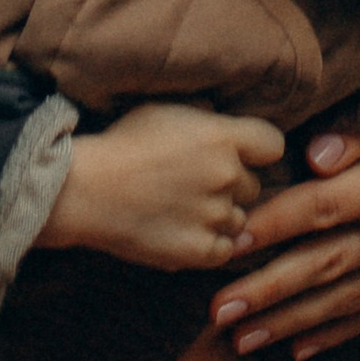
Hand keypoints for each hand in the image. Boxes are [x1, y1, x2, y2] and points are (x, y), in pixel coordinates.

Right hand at [39, 103, 286, 272]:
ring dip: (221, 215)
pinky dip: (211, 242)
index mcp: (222, 137)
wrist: (86, 190)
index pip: (273, 144)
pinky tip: (185, 230)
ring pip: (239, 218)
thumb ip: (205, 116)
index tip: (241, 154)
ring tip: (185, 209)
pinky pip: (225, 249)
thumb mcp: (166, 109)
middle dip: (232, 184)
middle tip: (198, 184)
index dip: (257, 149)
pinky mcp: (200, 251)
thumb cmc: (122, 144)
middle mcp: (226, 176)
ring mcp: (214, 217)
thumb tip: (224, 121)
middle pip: (253, 185)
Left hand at [207, 139, 359, 360]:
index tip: (230, 241)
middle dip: (271, 289)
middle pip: (331, 261)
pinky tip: (297, 352)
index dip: (278, 222)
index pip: (329, 204)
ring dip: (294, 321)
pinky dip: (340, 334)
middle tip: (218, 311)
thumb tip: (315, 155)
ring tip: (241, 340)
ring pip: (349, 297)